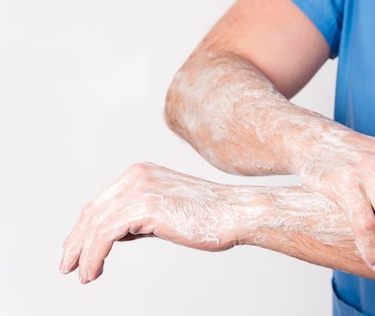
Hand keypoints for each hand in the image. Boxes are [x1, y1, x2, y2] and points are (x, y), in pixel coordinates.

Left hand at [59, 163, 234, 283]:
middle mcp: (136, 176)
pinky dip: (94, 256)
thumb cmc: (209, 217)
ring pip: (95, 224)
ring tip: (80, 274)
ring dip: (83, 253)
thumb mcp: (166, 213)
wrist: (235, 213)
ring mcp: (139, 188)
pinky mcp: (144, 206)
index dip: (84, 228)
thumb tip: (117, 236)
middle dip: (76, 241)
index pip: (102, 202)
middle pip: (93, 211)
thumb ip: (139, 219)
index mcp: (141, 173)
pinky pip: (105, 234)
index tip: (76, 249)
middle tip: (67, 264)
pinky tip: (93, 272)